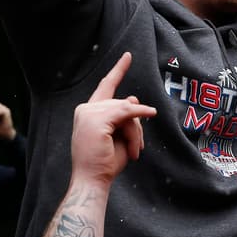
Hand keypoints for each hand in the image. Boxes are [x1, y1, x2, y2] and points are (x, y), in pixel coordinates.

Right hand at [70, 52, 152, 186]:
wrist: (92, 180)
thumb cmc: (105, 164)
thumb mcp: (120, 137)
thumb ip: (126, 118)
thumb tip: (133, 98)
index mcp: (88, 113)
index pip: (105, 87)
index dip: (118, 71)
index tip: (128, 56)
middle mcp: (85, 109)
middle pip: (123, 104)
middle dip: (135, 127)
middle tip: (137, 151)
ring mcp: (89, 113)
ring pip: (126, 110)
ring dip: (135, 133)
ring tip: (135, 152)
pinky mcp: (97, 119)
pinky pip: (126, 112)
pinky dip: (140, 114)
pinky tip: (150, 113)